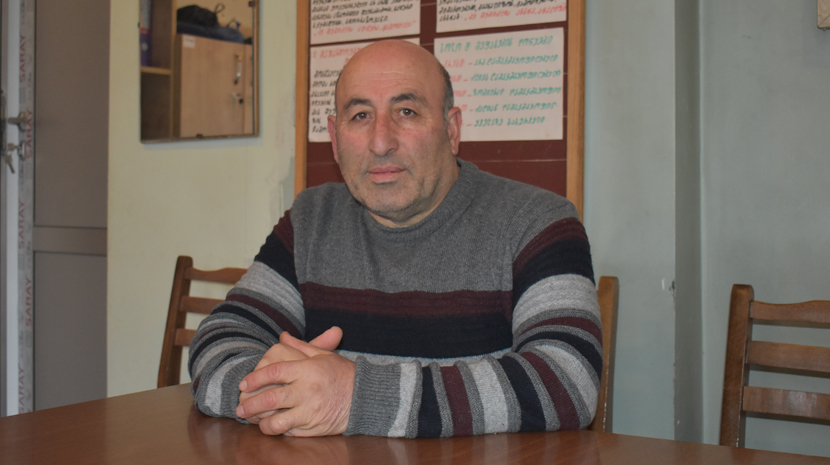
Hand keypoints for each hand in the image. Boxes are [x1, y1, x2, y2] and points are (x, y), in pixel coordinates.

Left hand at [237, 328, 354, 436]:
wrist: (366, 397)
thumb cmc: (343, 374)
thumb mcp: (323, 356)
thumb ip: (300, 346)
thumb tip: (282, 336)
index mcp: (307, 370)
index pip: (273, 372)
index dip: (255, 378)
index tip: (243, 384)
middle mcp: (307, 391)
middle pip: (270, 398)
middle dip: (250, 404)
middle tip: (240, 407)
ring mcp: (310, 411)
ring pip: (276, 421)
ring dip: (261, 422)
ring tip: (254, 420)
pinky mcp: (313, 428)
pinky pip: (289, 431)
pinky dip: (277, 430)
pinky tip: (271, 426)